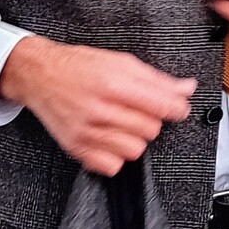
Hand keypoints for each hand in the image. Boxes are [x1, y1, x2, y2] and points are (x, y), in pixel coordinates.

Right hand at [0, 36, 196, 175]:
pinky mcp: (77, 148)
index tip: (178, 108)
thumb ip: (156, 79)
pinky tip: (109, 137)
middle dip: (150, 119)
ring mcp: (87, 131)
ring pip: (135, 151)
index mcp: (113, 82)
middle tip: (137, 108)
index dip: (176, 108)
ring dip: (134, 138)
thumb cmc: (80, 65)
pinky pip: (113, 166)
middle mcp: (100, 109)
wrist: (41, 75)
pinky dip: (116, 155)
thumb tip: (187, 88)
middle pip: (151, 130)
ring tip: (122, 123)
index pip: (161, 106)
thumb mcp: (120, 62)